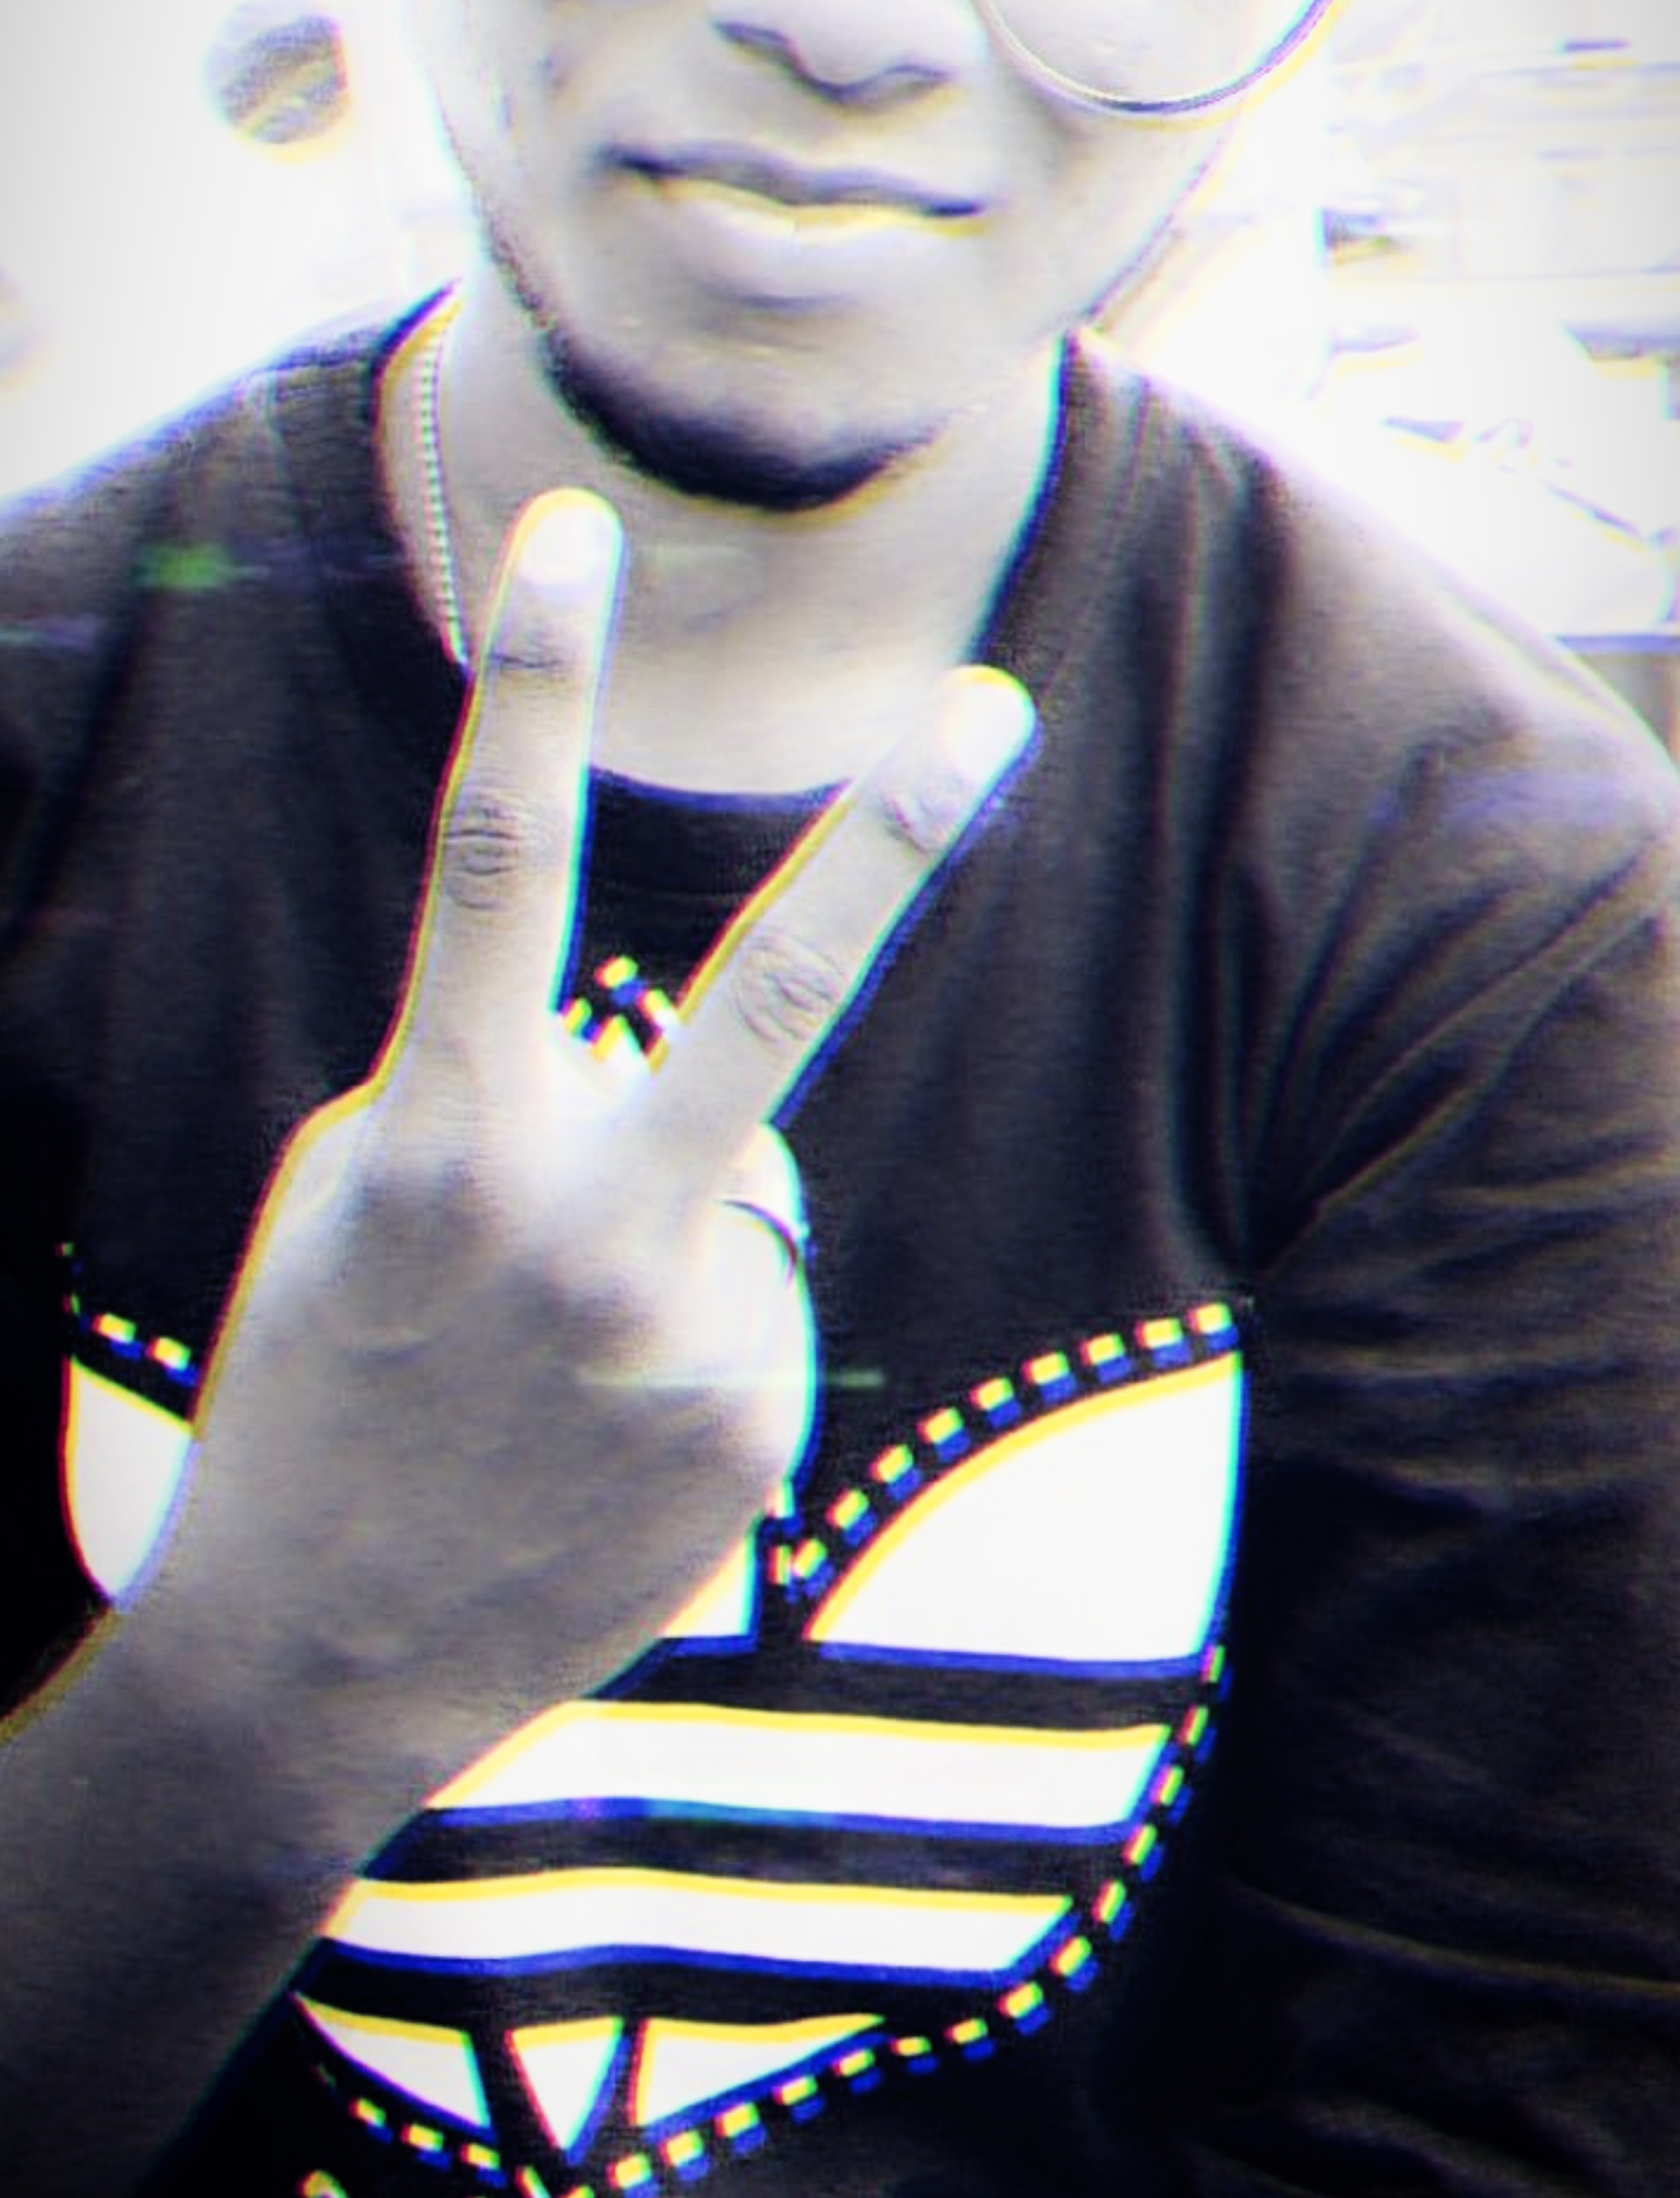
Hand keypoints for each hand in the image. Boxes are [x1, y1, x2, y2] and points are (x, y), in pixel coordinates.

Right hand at [172, 490, 1033, 1805]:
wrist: (307, 1670)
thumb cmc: (317, 1388)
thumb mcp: (352, 1201)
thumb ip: (498, 1095)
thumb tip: (649, 1064)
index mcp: (437, 1133)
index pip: (492, 862)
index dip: (530, 681)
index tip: (570, 527)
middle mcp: (579, 1222)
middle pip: (770, 997)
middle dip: (892, 838)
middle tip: (999, 705)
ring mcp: (683, 1335)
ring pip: (742, 1186)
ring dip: (671, 1235)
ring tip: (554, 1369)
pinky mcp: (754, 1431)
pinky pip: (754, 1310)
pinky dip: (691, 1344)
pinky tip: (596, 1439)